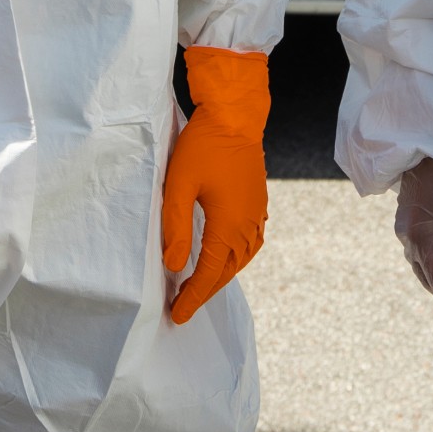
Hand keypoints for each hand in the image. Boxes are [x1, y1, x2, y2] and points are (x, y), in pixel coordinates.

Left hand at [163, 47, 269, 323]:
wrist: (235, 115)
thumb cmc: (202, 146)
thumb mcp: (178, 186)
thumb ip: (176, 228)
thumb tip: (174, 266)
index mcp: (228, 225)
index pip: (208, 273)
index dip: (192, 297)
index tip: (178, 316)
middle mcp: (247, 224)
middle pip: (226, 271)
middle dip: (205, 292)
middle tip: (182, 307)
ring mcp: (256, 213)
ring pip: (241, 259)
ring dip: (221, 276)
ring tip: (200, 287)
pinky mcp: (258, 202)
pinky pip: (250, 242)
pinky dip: (236, 258)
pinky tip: (224, 256)